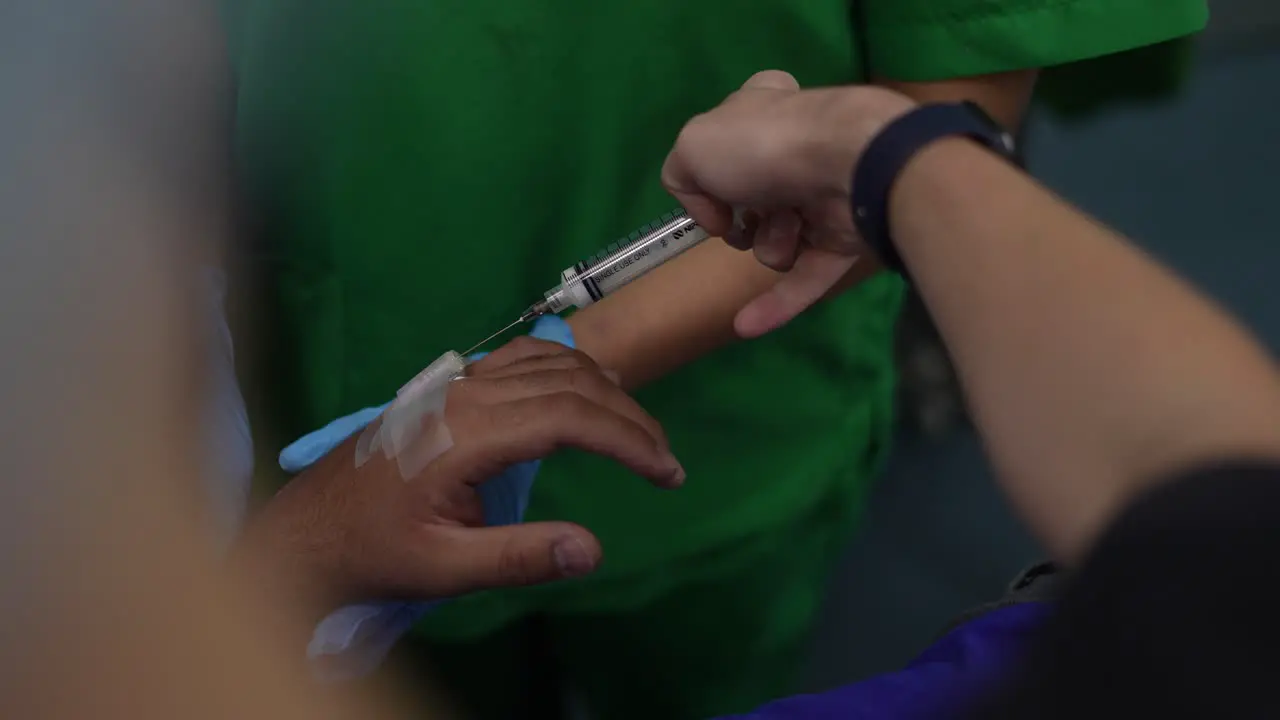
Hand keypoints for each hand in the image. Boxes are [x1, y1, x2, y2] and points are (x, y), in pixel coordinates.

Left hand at [237, 337, 681, 614]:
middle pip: (570, 384)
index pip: (570, 416)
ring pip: (550, 363)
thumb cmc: (374, 551)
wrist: (307, 528)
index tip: (668, 474)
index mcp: (467, 433)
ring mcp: (457, 384)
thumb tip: (594, 549)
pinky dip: (568, 368)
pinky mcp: (451, 388)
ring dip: (605, 390)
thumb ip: (518, 558)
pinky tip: (587, 388)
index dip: (629, 440)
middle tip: (667, 463)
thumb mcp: (443, 568)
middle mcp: (467, 394)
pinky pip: (522, 358)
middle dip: (629, 420)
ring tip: (640, 434)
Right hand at [661, 70, 915, 336]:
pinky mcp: (846, 238)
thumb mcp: (693, 146)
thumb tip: (716, 216)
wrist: (850, 163)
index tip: (715, 180)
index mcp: (764, 112)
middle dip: (742, 216)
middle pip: (754, 197)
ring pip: (778, 239)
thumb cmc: (764, 144)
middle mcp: (796, 150)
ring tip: (784, 229)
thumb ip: (682, 176)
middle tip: (744, 212)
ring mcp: (824, 195)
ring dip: (769, 246)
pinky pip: (806, 279)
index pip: (738, 129)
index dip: (720, 158)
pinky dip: (778, 302)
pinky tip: (747, 325)